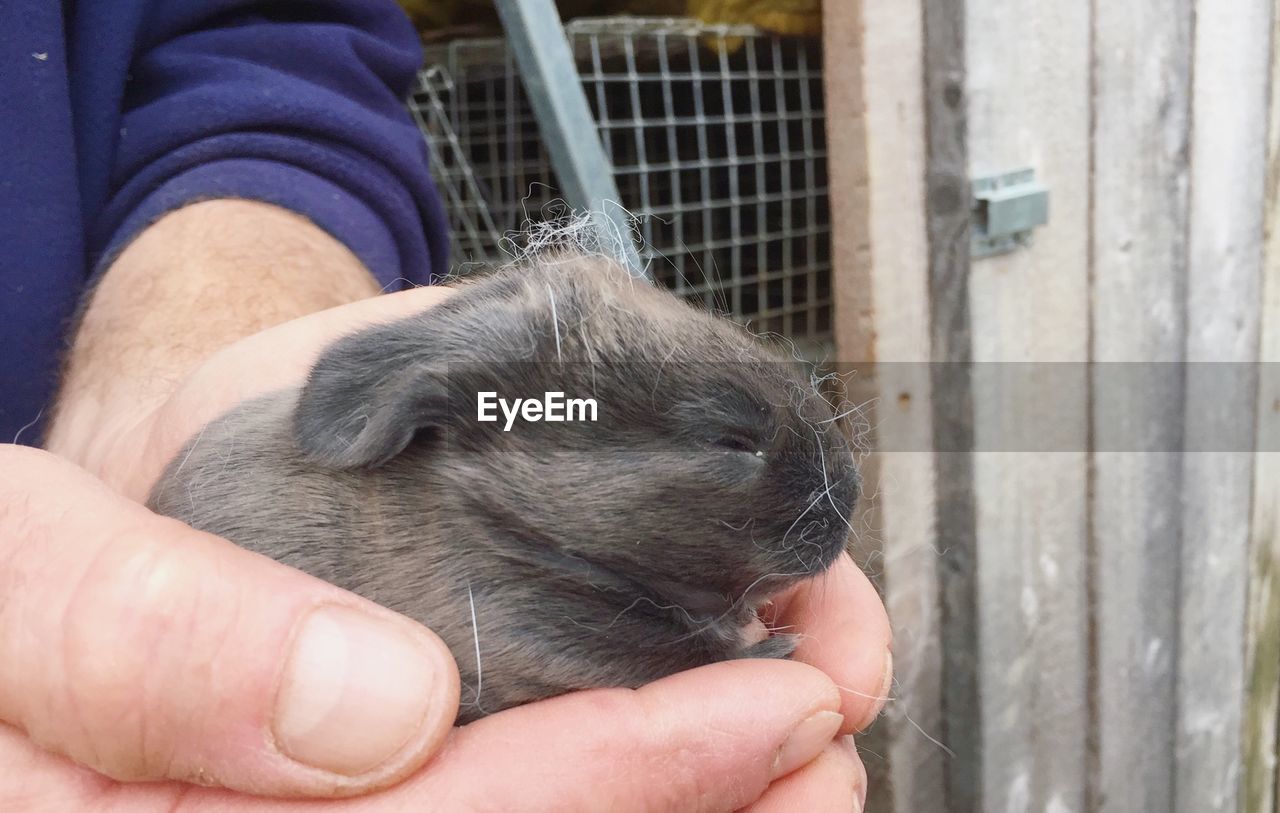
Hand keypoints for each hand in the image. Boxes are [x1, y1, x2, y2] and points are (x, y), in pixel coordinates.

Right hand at [12, 286, 890, 810]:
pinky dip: (613, 786)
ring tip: (812, 760)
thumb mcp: (22, 563)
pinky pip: (489, 810)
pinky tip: (707, 765)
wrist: (37, 569)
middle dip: (696, 812)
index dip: (615, 777)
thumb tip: (374, 711)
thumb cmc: (12, 569)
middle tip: (839, 740)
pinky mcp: (345, 804)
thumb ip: (151, 637)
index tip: (778, 703)